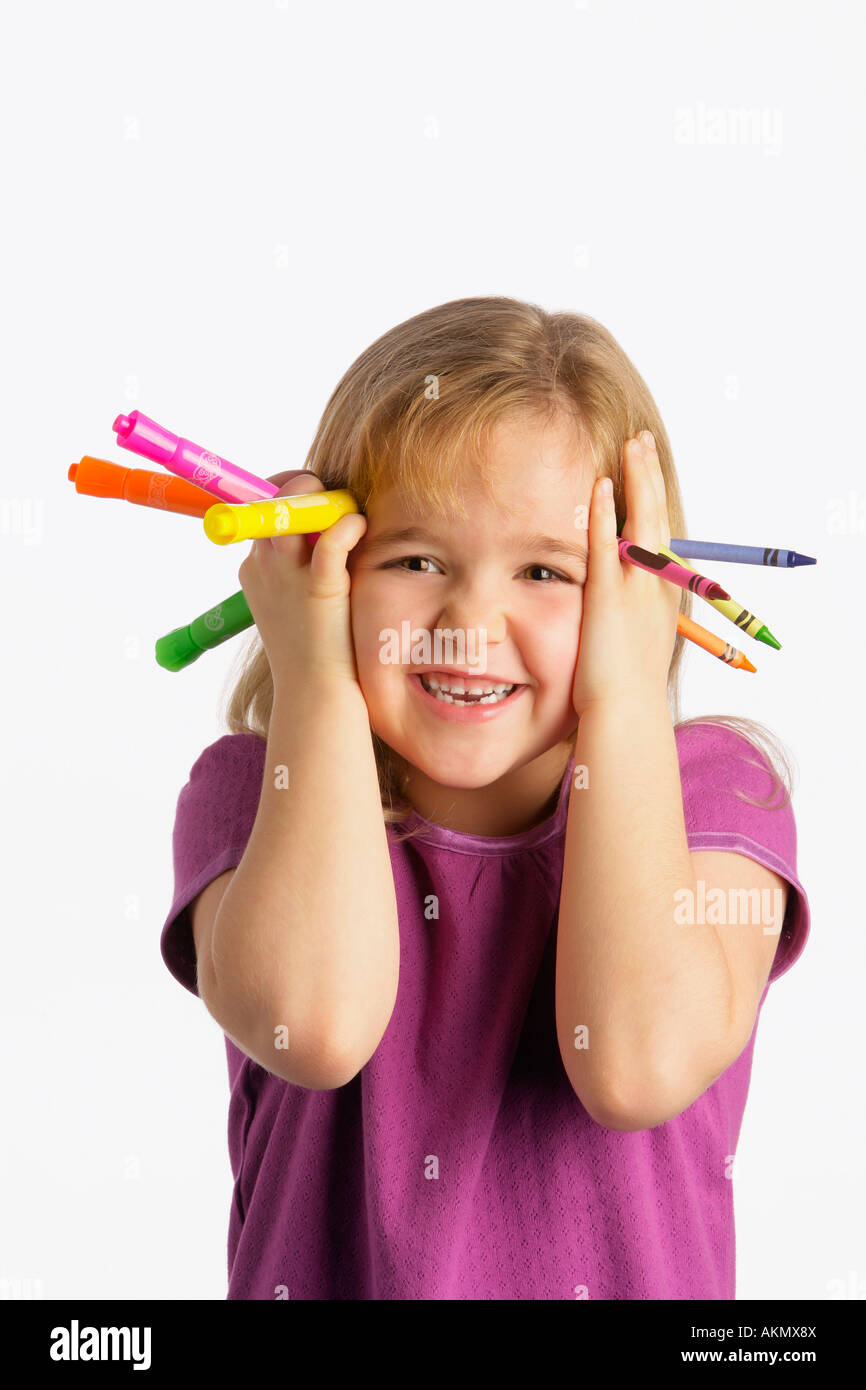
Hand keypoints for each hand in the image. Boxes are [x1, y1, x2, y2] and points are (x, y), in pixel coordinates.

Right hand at [237, 469, 367, 690]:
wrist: (316, 691)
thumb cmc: (314, 649)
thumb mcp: (296, 601)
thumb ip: (305, 565)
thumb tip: (331, 533)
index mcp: (255, 568)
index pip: (261, 509)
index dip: (287, 493)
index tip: (312, 493)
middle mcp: (263, 565)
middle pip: (273, 500)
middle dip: (304, 489)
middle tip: (332, 501)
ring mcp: (286, 575)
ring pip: (293, 506)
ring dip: (322, 497)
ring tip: (346, 511)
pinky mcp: (319, 587)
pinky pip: (332, 538)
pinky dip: (349, 524)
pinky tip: (360, 527)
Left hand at [571, 432, 679, 717]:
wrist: (626, 712)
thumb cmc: (627, 690)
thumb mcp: (635, 643)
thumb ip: (628, 617)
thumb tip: (619, 612)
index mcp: (664, 593)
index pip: (661, 534)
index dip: (654, 500)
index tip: (647, 472)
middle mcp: (656, 583)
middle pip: (657, 516)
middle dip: (649, 476)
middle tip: (641, 443)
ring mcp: (635, 586)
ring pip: (640, 519)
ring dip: (635, 479)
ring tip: (630, 447)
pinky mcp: (608, 594)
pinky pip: (606, 543)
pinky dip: (604, 512)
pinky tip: (600, 485)